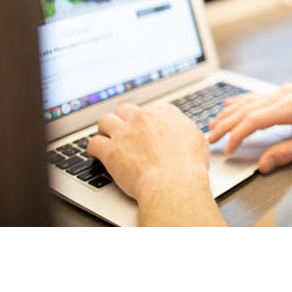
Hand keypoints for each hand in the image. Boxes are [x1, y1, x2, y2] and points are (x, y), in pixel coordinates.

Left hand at [88, 102, 210, 201]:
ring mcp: (125, 132)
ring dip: (105, 128)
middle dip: (123, 119)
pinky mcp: (111, 150)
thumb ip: (186, 132)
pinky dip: (94, 148)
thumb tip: (186, 133)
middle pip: (124, 110)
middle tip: (123, 130)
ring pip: (105, 120)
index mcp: (164, 113)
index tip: (144, 128)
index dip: (145, 120)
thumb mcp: (197, 140)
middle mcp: (143, 118)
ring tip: (106, 137)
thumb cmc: (188, 166)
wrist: (173, 182)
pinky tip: (96, 153)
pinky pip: (94, 143)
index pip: (149, 109)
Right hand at [207, 82, 291, 173]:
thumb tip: (263, 165)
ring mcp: (284, 91)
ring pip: (249, 100)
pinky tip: (230, 104)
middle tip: (210, 137)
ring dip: (230, 112)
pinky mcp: (286, 92)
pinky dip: (241, 101)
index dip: (237, 135)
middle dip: (226, 124)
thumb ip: (285, 153)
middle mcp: (283, 95)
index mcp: (289, 107)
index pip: (253, 121)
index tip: (228, 149)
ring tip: (213, 123)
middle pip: (246, 109)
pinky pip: (257, 95)